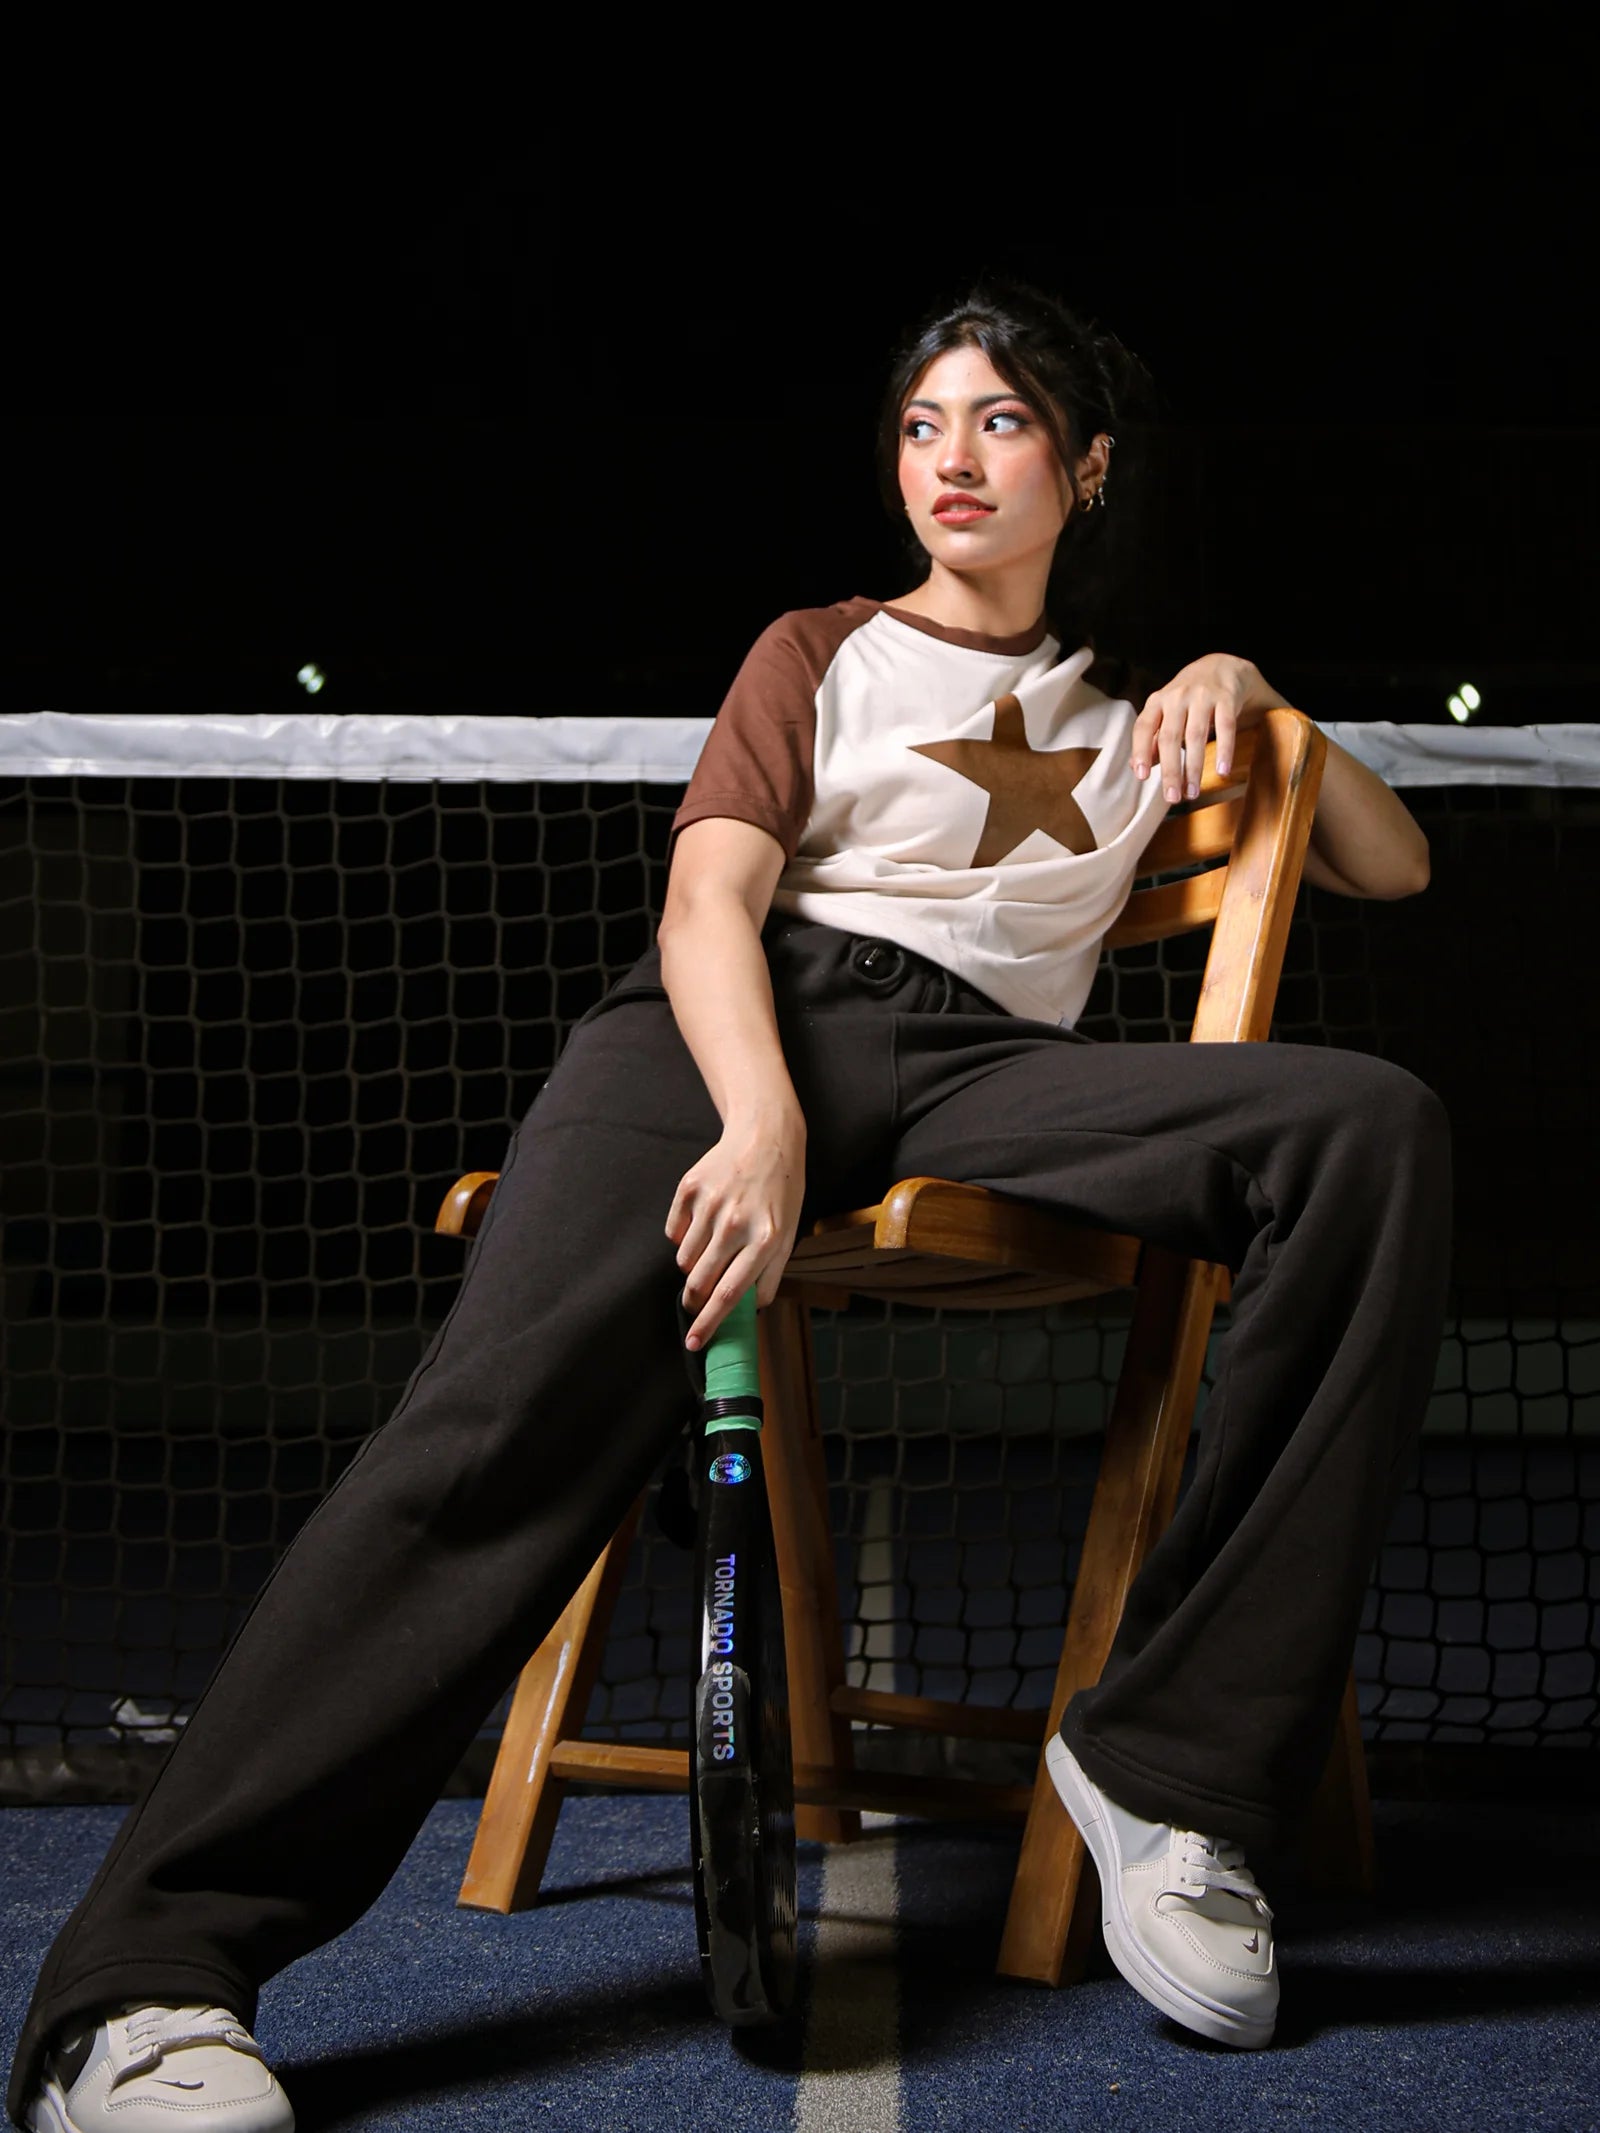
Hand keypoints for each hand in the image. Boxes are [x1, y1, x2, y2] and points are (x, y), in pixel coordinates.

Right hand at [664, 1110, 806, 1351]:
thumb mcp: (789, 1235)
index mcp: (766, 1240)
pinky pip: (673, 1231)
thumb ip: (770, 1276)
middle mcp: (736, 1223)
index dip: (709, 1323)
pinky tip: (702, 1222)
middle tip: (695, 1302)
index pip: (729, 1294)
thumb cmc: (781, 1193)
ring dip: (692, 1264)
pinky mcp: (690, 1188)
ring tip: (712, 1246)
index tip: (694, 1343)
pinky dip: (683, 1236)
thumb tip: (749, 1311)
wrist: (766, 1137)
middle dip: (693, 1300)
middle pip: (699, 1281)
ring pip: (684, 1258)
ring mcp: (710, 1204)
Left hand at [1132, 654, 1268, 800]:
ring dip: (1194, 767)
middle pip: (1170, 737)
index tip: (1142, 777)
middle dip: (1171, 770)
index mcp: (1157, 701)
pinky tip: (1222, 771)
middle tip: (1172, 797)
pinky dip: (1224, 750)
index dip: (1140, 751)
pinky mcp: (1226, 698)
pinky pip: (1226, 727)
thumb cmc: (1188, 699)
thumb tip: (1137, 767)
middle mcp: (1177, 696)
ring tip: (1193, 792)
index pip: (1143, 727)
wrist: (1222, 666)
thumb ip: (1152, 739)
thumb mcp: (1166, 714)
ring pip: (1196, 735)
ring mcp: (1202, 696)